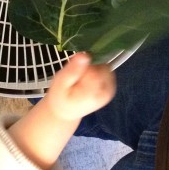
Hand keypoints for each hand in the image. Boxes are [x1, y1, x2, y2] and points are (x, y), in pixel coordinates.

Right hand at [7, 54, 115, 169]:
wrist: (62, 115)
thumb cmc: (58, 98)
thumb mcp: (60, 83)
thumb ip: (72, 70)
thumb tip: (84, 55)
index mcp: (92, 92)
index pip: (95, 68)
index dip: (83, 65)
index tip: (71, 72)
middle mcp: (104, 93)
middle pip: (101, 68)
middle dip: (88, 69)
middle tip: (74, 78)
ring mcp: (109, 92)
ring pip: (104, 70)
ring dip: (92, 71)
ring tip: (78, 80)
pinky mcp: (110, 90)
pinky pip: (106, 74)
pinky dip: (96, 73)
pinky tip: (85, 81)